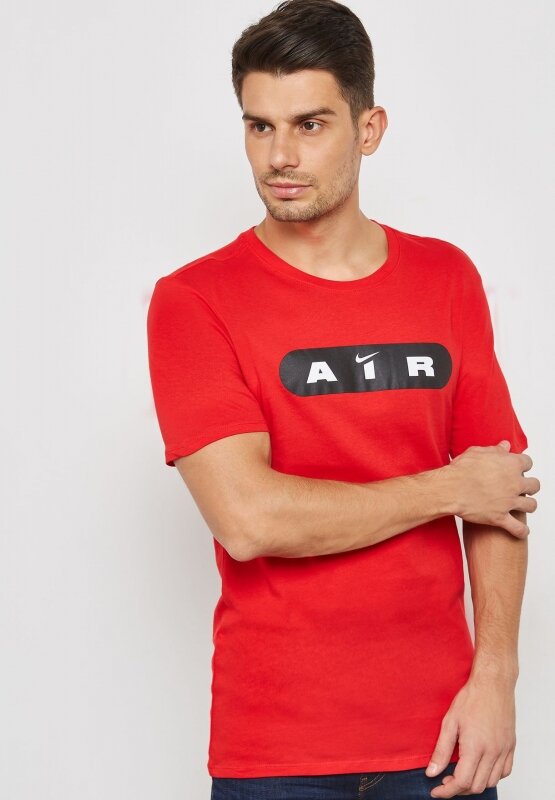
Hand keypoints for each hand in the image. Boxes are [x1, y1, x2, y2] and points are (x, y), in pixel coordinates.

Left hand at [425, 674, 515, 796]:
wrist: (493, 683)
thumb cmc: (471, 698)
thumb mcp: (449, 722)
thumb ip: (441, 750)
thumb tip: (431, 772)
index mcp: (475, 747)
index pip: (461, 781)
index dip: (447, 791)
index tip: (436, 791)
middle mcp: (492, 752)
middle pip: (476, 786)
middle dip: (458, 789)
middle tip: (445, 781)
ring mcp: (504, 750)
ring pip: (491, 782)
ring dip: (475, 784)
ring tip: (461, 774)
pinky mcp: (511, 746)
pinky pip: (505, 771)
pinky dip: (492, 776)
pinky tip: (480, 768)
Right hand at [447, 440, 539, 537]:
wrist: (449, 489)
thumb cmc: (460, 469)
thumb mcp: (477, 453)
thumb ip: (494, 450)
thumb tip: (505, 446)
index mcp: (511, 464)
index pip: (528, 462)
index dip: (522, 465)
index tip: (518, 468)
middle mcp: (515, 483)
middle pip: (535, 485)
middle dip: (530, 486)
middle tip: (521, 488)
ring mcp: (509, 502)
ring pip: (531, 506)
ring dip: (528, 506)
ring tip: (522, 506)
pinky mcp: (500, 518)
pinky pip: (518, 529)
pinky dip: (521, 531)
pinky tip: (521, 531)